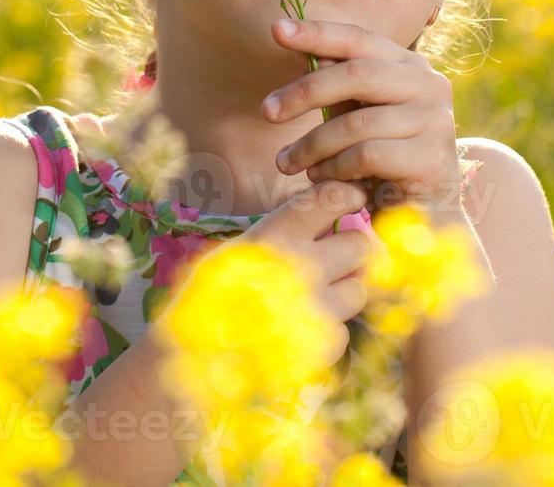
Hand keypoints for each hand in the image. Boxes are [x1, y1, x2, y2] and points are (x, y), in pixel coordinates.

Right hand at [207, 178, 375, 363]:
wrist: (194, 356)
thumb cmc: (214, 294)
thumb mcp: (241, 247)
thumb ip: (285, 228)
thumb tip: (331, 212)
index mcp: (276, 234)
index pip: (333, 197)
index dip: (346, 197)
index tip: (346, 203)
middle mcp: (301, 266)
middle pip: (359, 244)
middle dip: (348, 250)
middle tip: (329, 259)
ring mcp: (316, 308)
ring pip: (358, 289)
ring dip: (341, 292)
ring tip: (311, 298)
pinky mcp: (322, 344)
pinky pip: (344, 329)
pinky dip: (326, 331)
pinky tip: (298, 329)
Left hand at [263, 17, 462, 215]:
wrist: (426, 215)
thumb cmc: (386, 161)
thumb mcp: (359, 116)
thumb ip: (340, 87)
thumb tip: (312, 53)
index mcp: (410, 66)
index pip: (360, 39)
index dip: (318, 33)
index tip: (276, 30)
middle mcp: (429, 85)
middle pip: (357, 74)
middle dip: (304, 91)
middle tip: (267, 111)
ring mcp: (435, 120)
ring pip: (356, 122)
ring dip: (312, 144)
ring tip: (288, 163)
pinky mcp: (431, 158)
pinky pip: (366, 156)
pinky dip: (334, 167)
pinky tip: (319, 177)